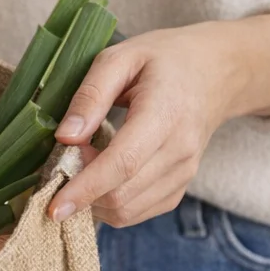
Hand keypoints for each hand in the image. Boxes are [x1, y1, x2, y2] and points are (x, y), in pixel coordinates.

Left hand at [48, 16, 269, 226]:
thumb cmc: (163, 60)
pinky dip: (109, 205)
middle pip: (121, 194)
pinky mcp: (180, 186)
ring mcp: (184, 173)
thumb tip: (65, 137)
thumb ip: (90, 96)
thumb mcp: (120, 58)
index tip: (52, 207)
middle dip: (80, 192)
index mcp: (164, 114)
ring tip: (81, 166)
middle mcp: (179, 151)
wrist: (216, 73)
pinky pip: (138, 212)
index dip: (84, 189)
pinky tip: (98, 178)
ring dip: (91, 200)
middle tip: (62, 162)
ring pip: (127, 210)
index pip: (122, 163)